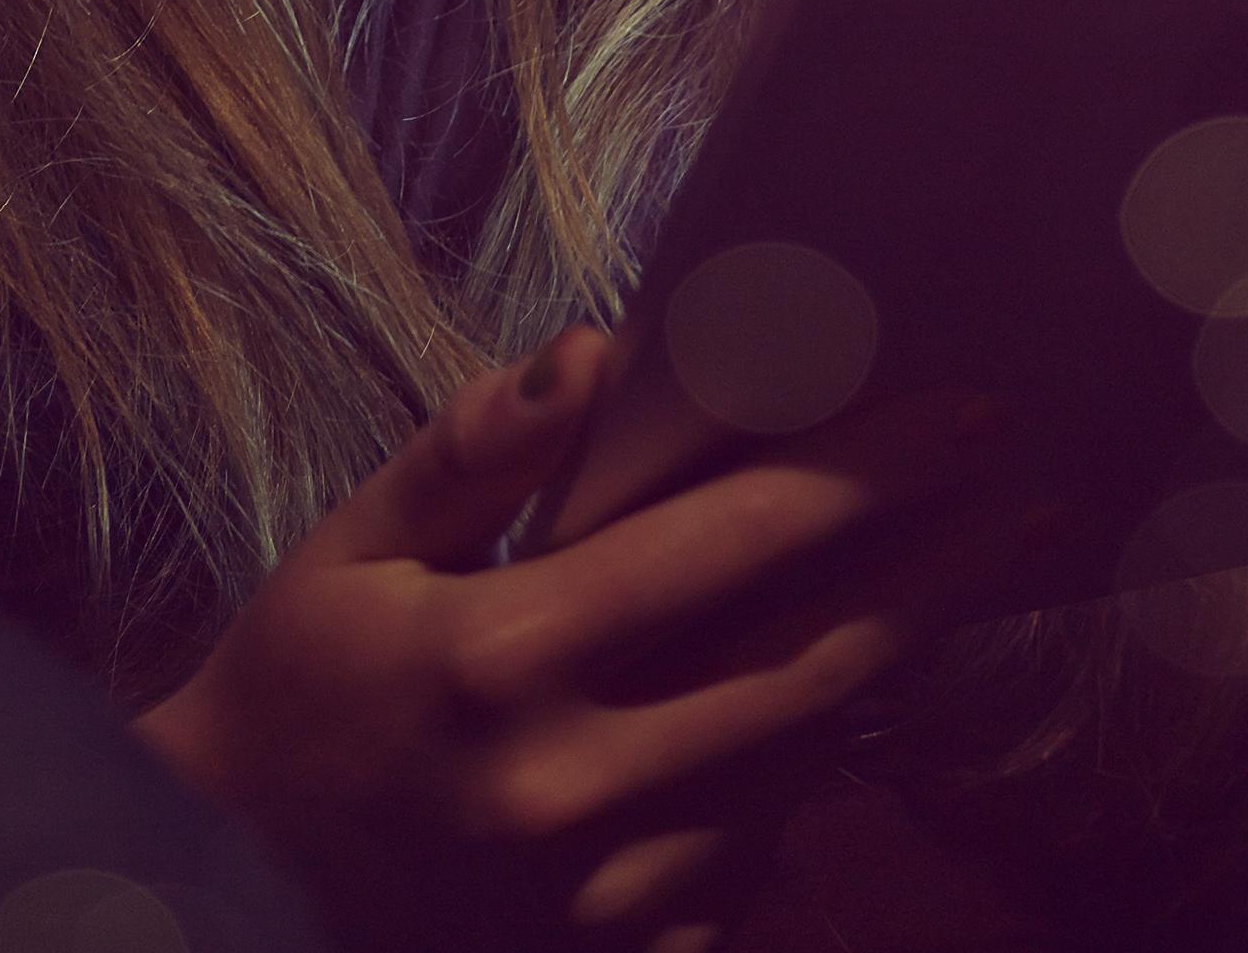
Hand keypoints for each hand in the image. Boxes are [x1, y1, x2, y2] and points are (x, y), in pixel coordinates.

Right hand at [132, 329, 1018, 943]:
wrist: (220, 894)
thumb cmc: (294, 694)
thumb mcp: (350, 550)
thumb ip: (473, 452)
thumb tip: (602, 349)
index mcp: (497, 660)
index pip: (728, 547)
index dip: (861, 477)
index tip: (966, 417)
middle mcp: (566, 788)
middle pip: (808, 665)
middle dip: (934, 575)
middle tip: (1027, 502)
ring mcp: (600, 898)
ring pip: (797, 767)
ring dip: (884, 672)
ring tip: (958, 583)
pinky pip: (754, 861)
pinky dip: (803, 779)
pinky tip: (840, 710)